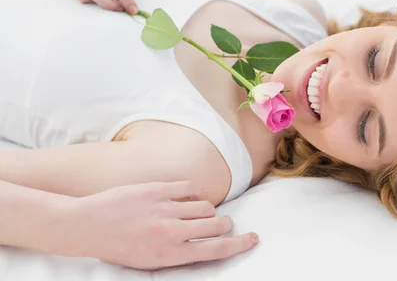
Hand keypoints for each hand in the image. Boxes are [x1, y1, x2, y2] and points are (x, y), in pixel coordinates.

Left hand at [56, 181, 257, 268]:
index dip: (240, 244)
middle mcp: (171, 232)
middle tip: (222, 224)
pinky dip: (193, 193)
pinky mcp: (157, 190)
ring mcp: (165, 209)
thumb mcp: (151, 261)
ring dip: (206, 210)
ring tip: (194, 213)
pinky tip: (186, 197)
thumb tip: (207, 242)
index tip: (254, 238)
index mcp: (170, 255)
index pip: (216, 250)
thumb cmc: (119, 247)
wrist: (88, 226)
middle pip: (217, 225)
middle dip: (225, 224)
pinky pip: (190, 188)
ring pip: (205, 206)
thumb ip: (180, 252)